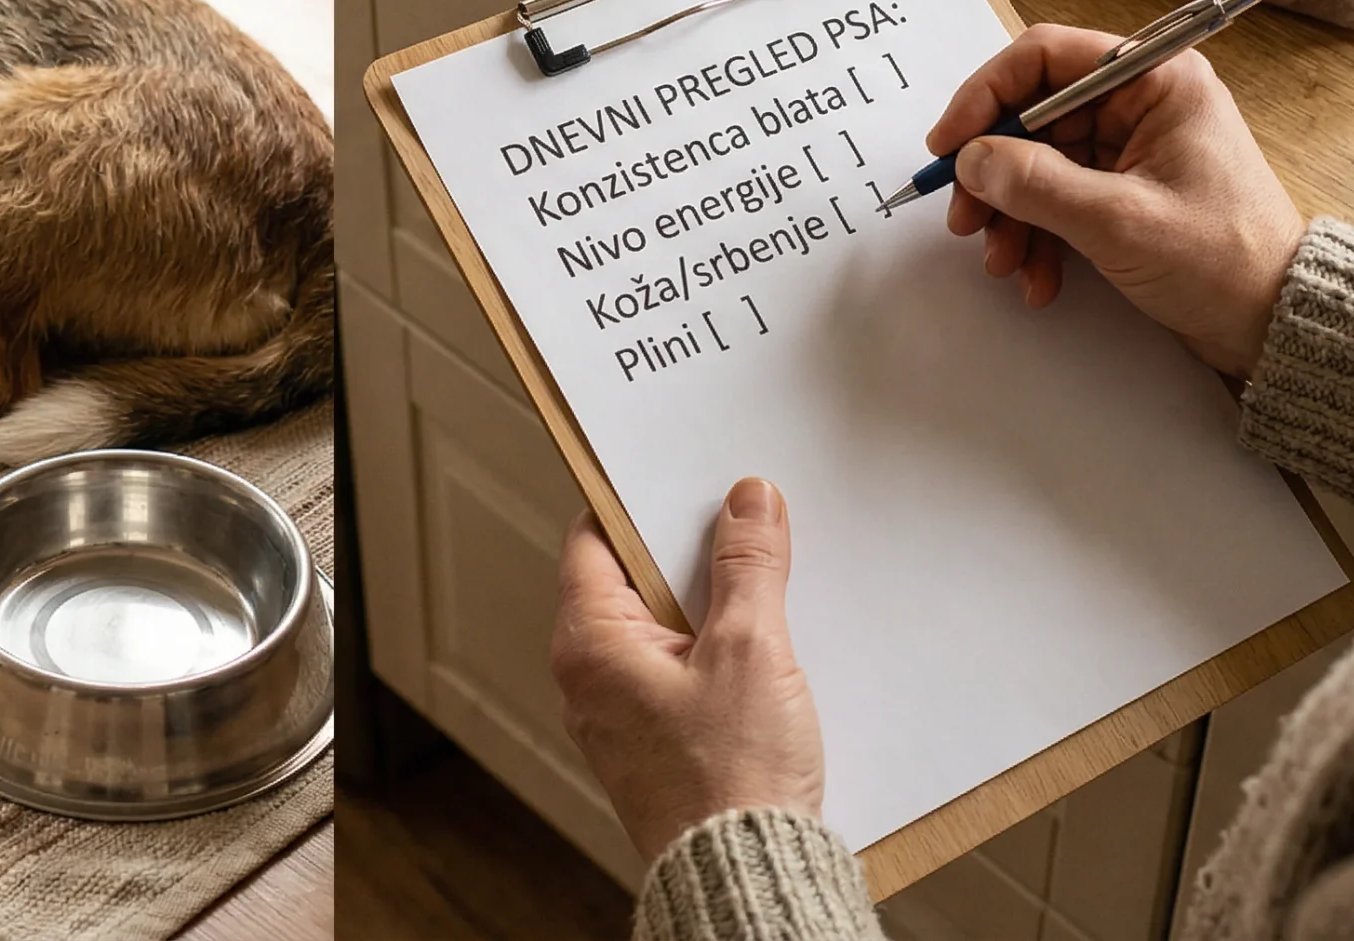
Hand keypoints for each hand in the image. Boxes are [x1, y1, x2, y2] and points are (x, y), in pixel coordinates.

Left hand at [550, 479, 824, 863]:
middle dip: (689, 554)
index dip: (639, 503)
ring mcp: (620, 714)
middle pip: (632, 581)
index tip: (682, 478)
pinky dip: (715, 653)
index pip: (595, 540)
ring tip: (764, 590)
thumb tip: (747, 502)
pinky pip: (678, 673)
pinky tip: (764, 651)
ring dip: (710, 607)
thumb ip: (748, 566)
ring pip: (661, 629)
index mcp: (589, 644)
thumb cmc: (732, 780)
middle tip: (743, 526)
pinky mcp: (656, 743)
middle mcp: (589, 678)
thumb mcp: (750, 649)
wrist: (746, 875)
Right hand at [929, 23, 1304, 378]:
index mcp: (1156, 80)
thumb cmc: (1222, 259)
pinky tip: (1037, 277)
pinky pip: (1059, 198)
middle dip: (994, 173)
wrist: (1274, 321)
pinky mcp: (1125, 189)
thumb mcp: (1119, 220)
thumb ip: (1037, 185)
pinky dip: (1038, 235)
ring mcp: (1131, 148)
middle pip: (1032, 116)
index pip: (1045, 57)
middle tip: (965, 219)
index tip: (949, 145)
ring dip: (1011, 214)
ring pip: (1038, 163)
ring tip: (1003, 262)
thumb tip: (971, 160)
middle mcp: (1141, 102)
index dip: (985, 96)